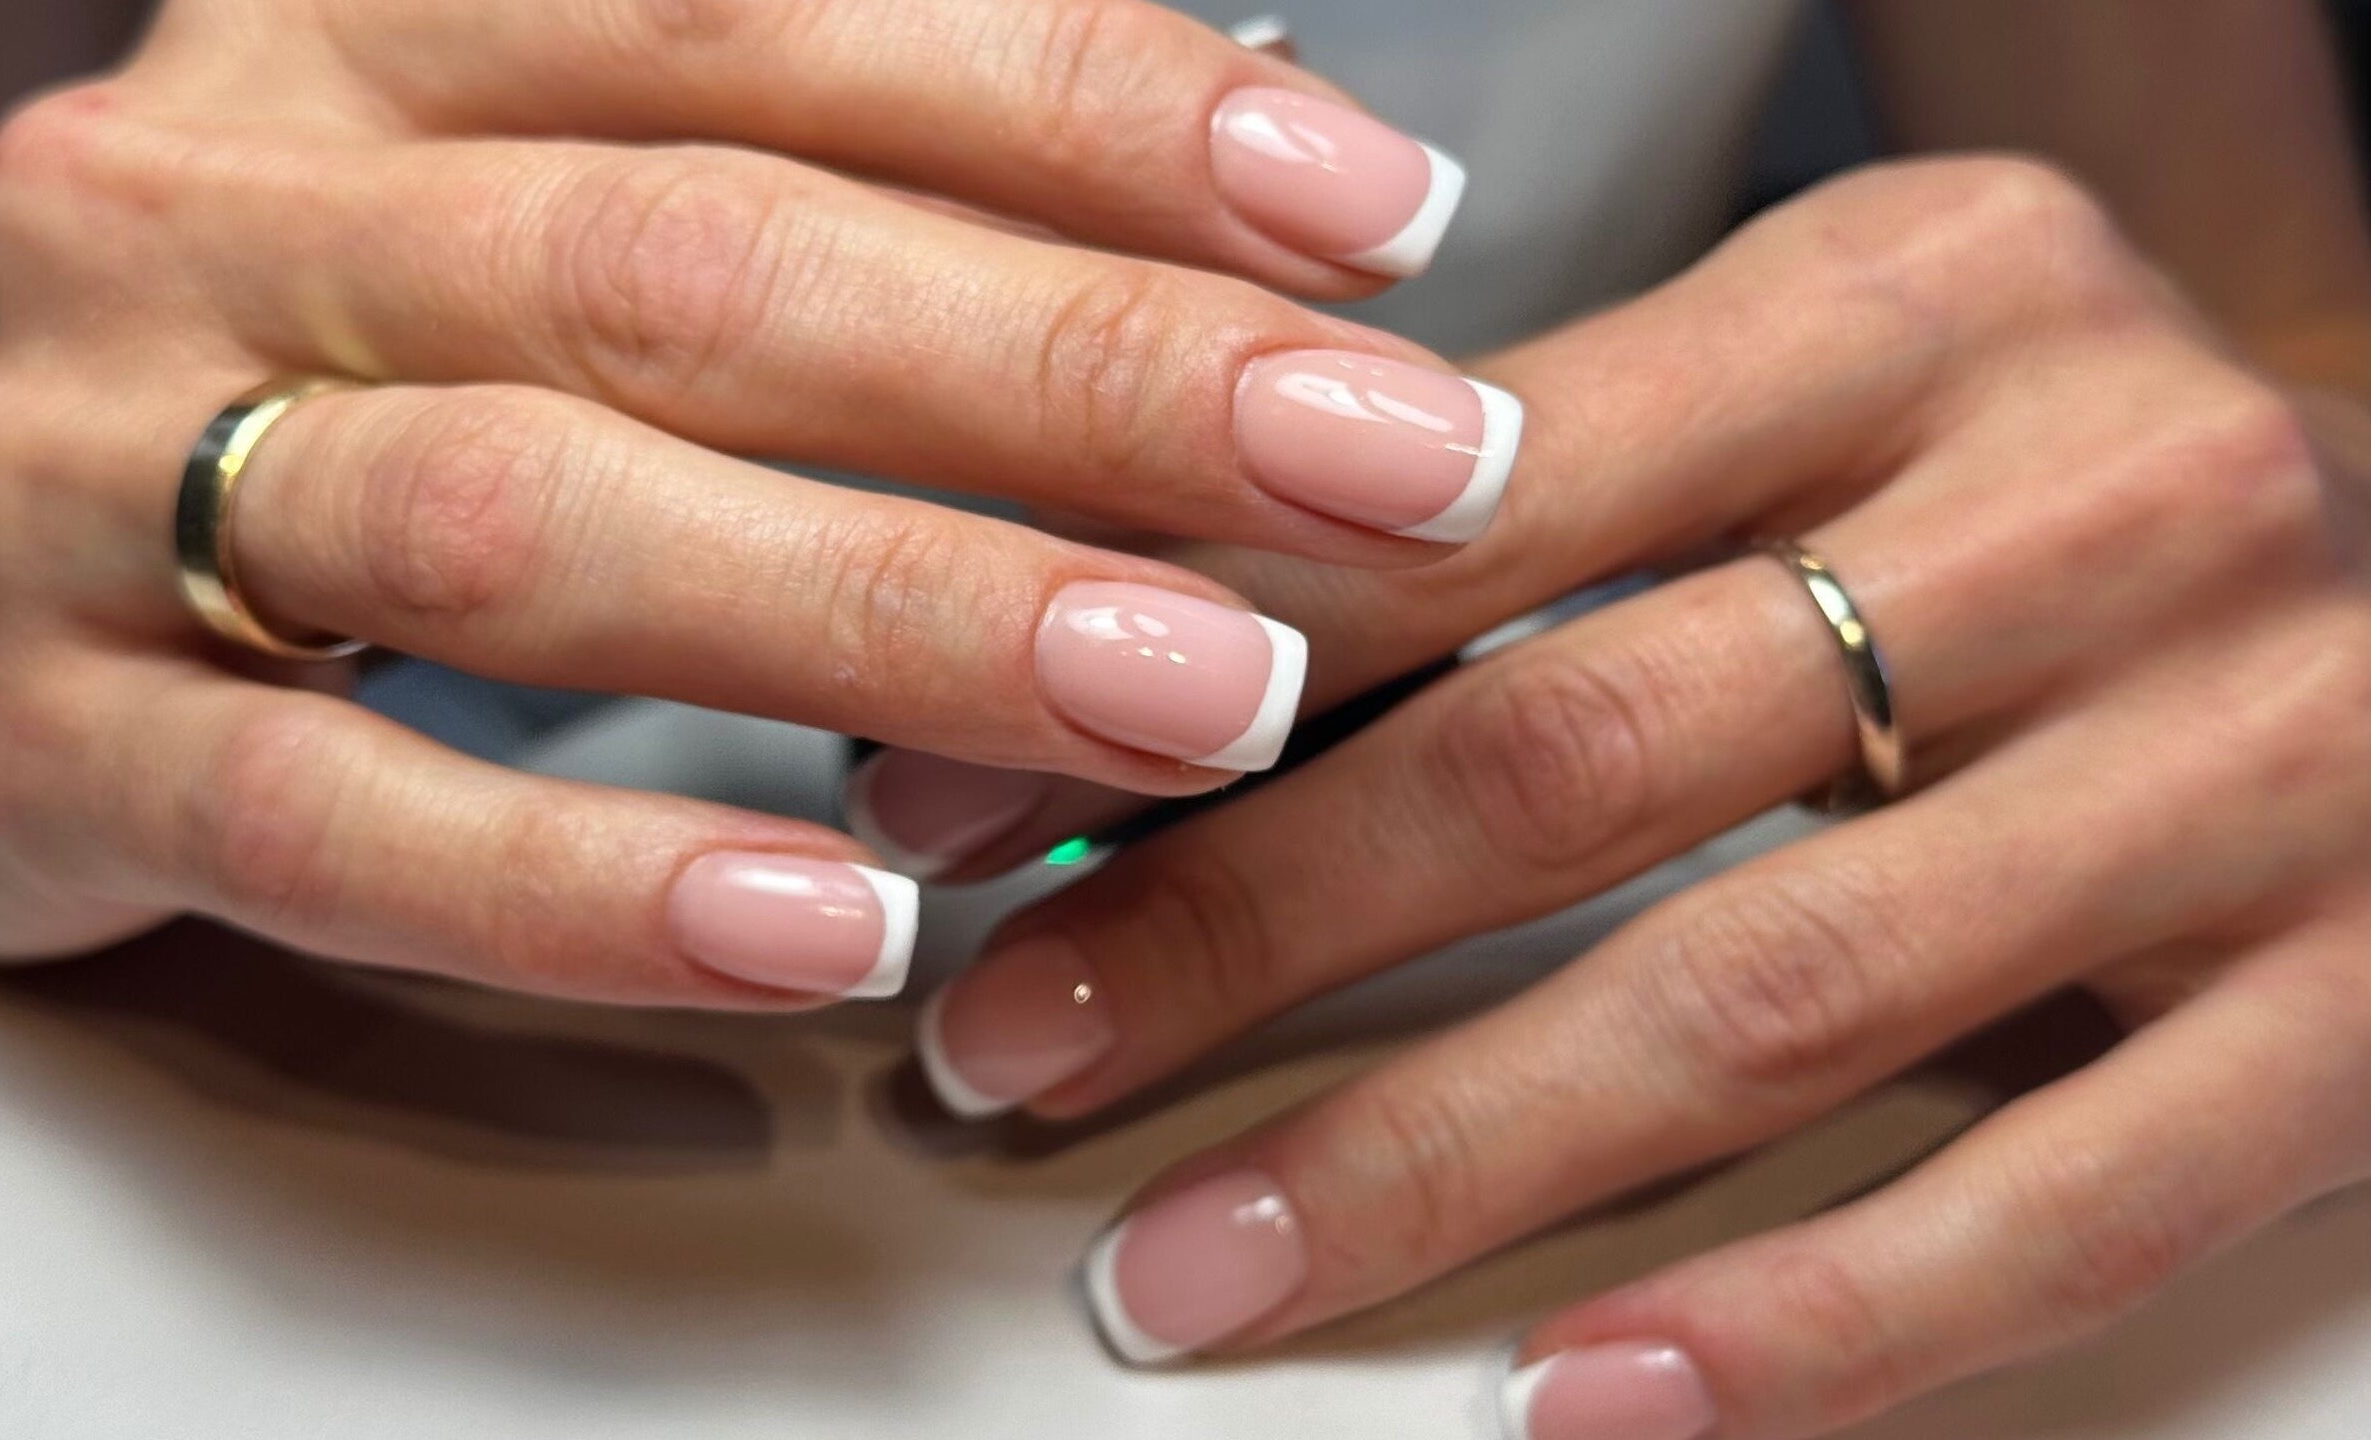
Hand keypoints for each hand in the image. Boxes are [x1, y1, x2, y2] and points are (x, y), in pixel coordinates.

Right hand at [0, 0, 1520, 1003]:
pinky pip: (327, 817)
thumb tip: (1246, 129)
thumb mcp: (540, 206)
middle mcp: (220, 192)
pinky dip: (596, 882)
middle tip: (1388, 474)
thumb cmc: (325, 383)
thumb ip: (833, 163)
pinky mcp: (37, 732)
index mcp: (372, 26)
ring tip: (1199, 700)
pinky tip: (840, 928)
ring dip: (896, 614)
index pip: (764, 9)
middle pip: (692, 262)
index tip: (1378, 219)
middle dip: (1074, 374)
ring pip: (534, 520)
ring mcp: (97, 462)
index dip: (1089, 106)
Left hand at [879, 157, 2370, 1433]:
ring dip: (1433, 1159)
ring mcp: (2262, 753)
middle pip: (1574, 752)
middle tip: (1009, 1057)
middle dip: (1236, 933)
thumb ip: (1529, 491)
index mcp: (1922, 296)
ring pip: (1767, 991)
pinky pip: (2057, 1195)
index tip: (949, 811)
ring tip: (1198, 1263)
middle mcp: (2103, 497)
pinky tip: (1580, 1401)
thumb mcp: (1827, 374)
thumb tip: (1124, 661)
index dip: (1174, 671)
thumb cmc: (2050, 481)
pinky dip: (1801, 1326)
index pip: (1463, 499)